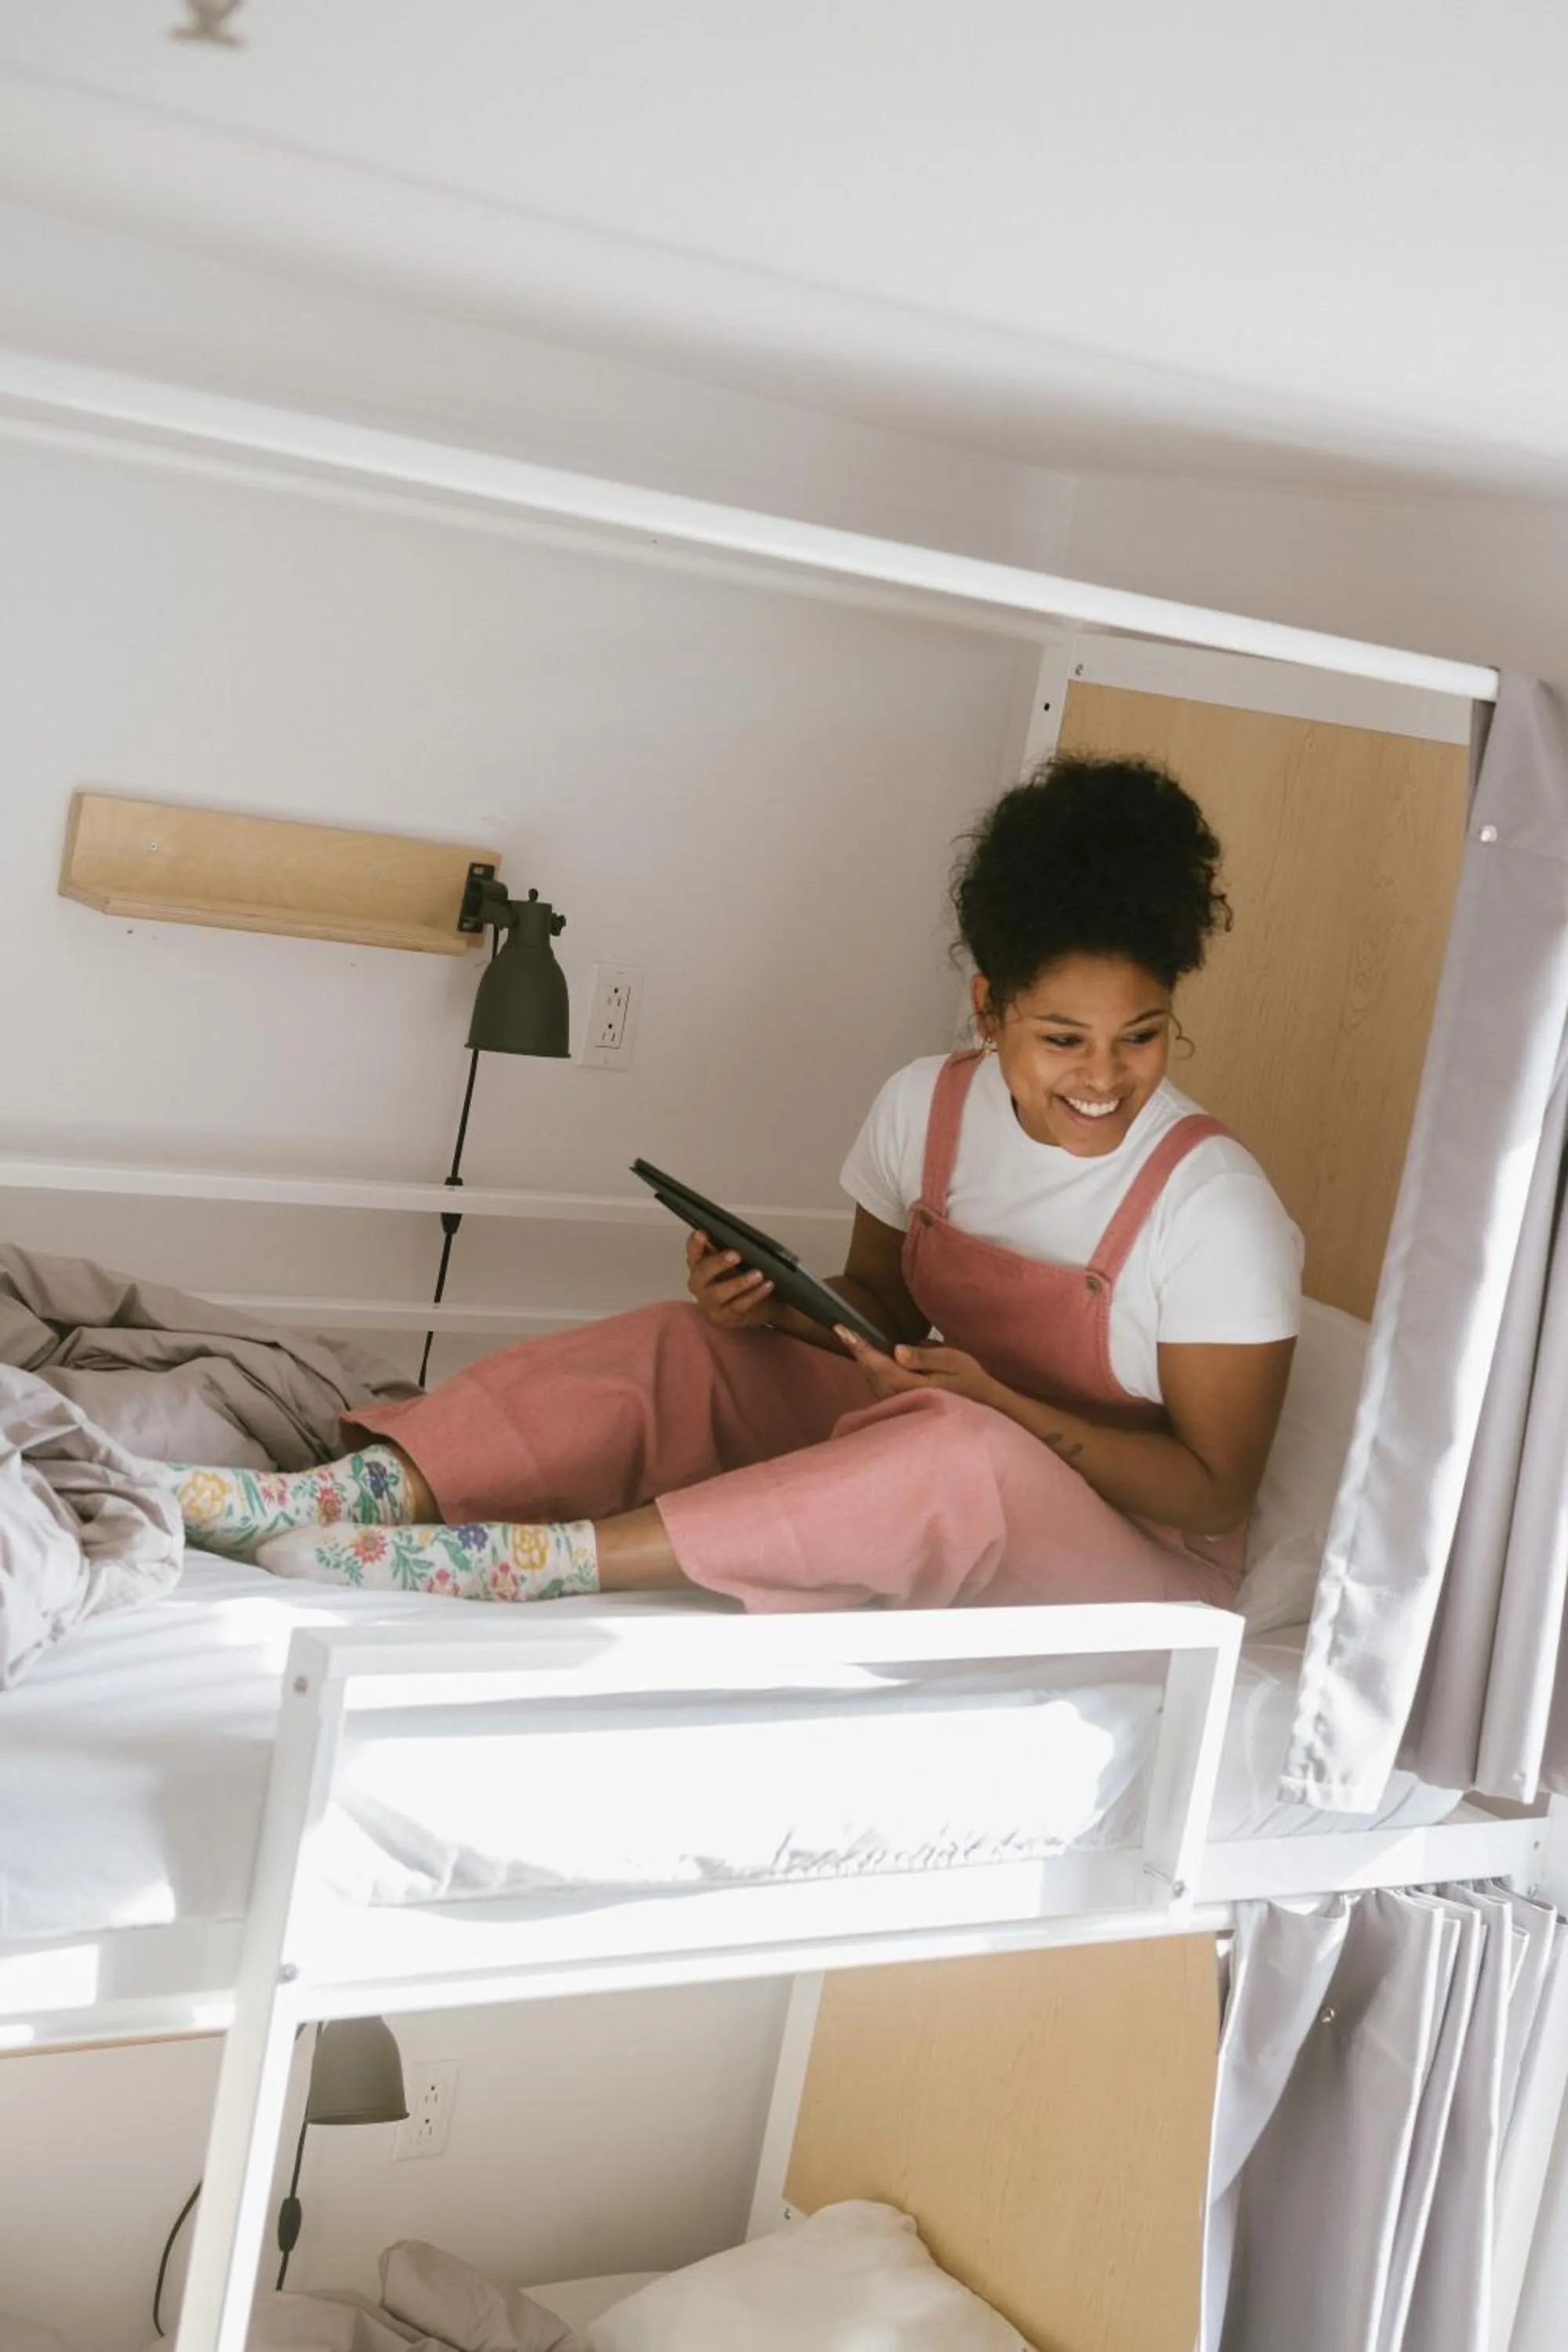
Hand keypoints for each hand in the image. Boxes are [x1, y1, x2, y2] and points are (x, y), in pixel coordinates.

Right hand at [685, 1229, 775, 1329]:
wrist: (761, 1306)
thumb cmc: (742, 1277)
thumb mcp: (736, 1262)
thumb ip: (728, 1248)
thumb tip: (734, 1235)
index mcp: (699, 1266)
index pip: (692, 1253)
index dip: (695, 1244)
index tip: (702, 1234)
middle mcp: (698, 1285)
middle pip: (701, 1272)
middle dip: (718, 1262)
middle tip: (736, 1255)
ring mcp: (708, 1304)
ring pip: (718, 1293)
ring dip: (739, 1282)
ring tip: (758, 1274)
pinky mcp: (722, 1318)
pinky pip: (737, 1306)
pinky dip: (753, 1295)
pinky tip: (766, 1286)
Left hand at [834, 1327, 1001, 1408]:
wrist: (985, 1409)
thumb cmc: (971, 1382)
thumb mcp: (955, 1363)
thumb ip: (925, 1356)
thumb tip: (897, 1350)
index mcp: (910, 1386)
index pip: (878, 1364)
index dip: (859, 1346)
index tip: (842, 1329)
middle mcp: (899, 1398)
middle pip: (870, 1372)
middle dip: (858, 1350)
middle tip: (844, 1329)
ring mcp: (898, 1404)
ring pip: (873, 1380)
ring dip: (865, 1361)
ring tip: (854, 1340)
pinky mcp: (901, 1405)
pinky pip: (880, 1385)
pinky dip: (874, 1370)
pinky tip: (873, 1359)